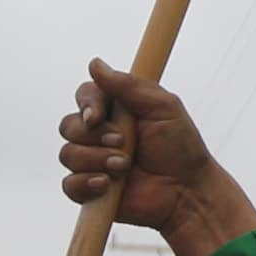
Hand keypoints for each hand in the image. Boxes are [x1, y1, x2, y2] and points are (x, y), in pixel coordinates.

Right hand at [59, 60, 255, 255]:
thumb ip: (128, 85)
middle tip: (123, 144)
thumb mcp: (163, 107)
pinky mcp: (90, 190)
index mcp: (115, 110)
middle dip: (94, 136)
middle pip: (68, 125)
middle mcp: (99, 134)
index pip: (85, 97)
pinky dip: (86, 184)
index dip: (87, 105)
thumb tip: (94, 64)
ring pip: (68, 154)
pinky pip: (69, 185)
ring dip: (97, 160)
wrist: (187, 191)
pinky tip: (107, 186)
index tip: (96, 116)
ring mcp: (93, 162)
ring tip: (125, 167)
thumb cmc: (180, 147)